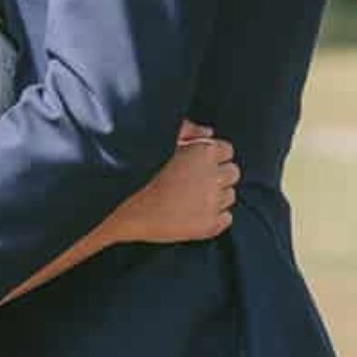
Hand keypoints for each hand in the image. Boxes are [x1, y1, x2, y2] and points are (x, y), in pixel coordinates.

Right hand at [116, 121, 238, 244]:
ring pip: (230, 196)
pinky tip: (195, 213)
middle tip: (196, 181)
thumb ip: (188, 130)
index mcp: (204, 152)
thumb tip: (208, 132)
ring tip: (192, 197)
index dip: (213, 156)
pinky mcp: (209, 226)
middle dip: (218, 175)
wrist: (124, 207)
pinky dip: (215, 216)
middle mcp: (214, 177)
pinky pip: (226, 218)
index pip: (227, 151)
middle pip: (232, 173)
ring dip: (216, 195)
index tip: (199, 163)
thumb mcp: (161, 141)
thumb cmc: (139, 172)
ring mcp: (213, 203)